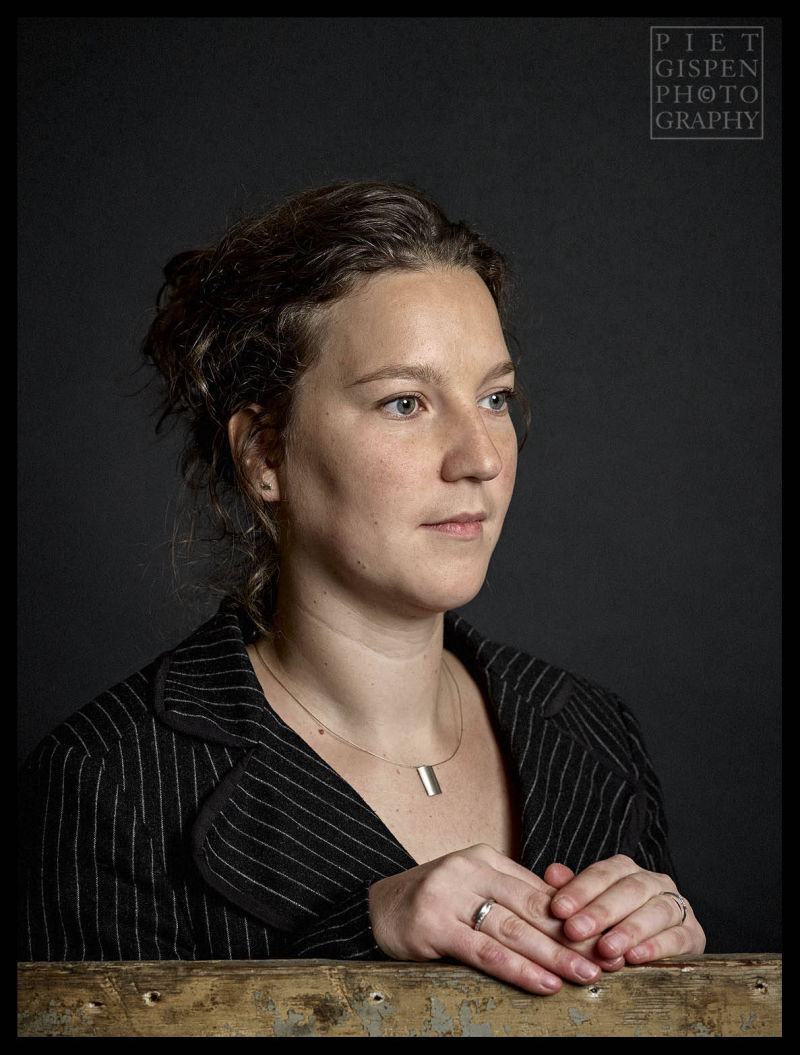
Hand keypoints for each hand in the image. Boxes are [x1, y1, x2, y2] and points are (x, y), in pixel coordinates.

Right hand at [368, 844, 623, 995]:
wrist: (375, 906)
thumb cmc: (433, 901)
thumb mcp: (473, 887)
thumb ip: (513, 894)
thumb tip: (568, 909)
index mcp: (484, 858)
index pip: (539, 891)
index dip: (576, 917)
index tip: (606, 939)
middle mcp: (468, 870)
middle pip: (531, 909)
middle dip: (572, 938)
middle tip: (606, 961)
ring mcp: (448, 896)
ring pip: (512, 930)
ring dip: (552, 956)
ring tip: (583, 975)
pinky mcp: (432, 925)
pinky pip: (483, 951)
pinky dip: (517, 968)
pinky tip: (542, 982)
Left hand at [545, 855, 705, 964]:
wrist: (659, 946)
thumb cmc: (614, 923)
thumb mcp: (589, 906)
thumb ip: (572, 890)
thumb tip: (552, 873)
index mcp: (626, 870)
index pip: (603, 873)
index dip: (580, 890)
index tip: (558, 909)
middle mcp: (653, 882)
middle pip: (629, 889)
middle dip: (600, 911)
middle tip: (575, 930)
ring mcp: (676, 907)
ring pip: (655, 911)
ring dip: (629, 930)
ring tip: (606, 948)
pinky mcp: (693, 935)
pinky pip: (677, 937)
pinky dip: (656, 947)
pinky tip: (635, 957)